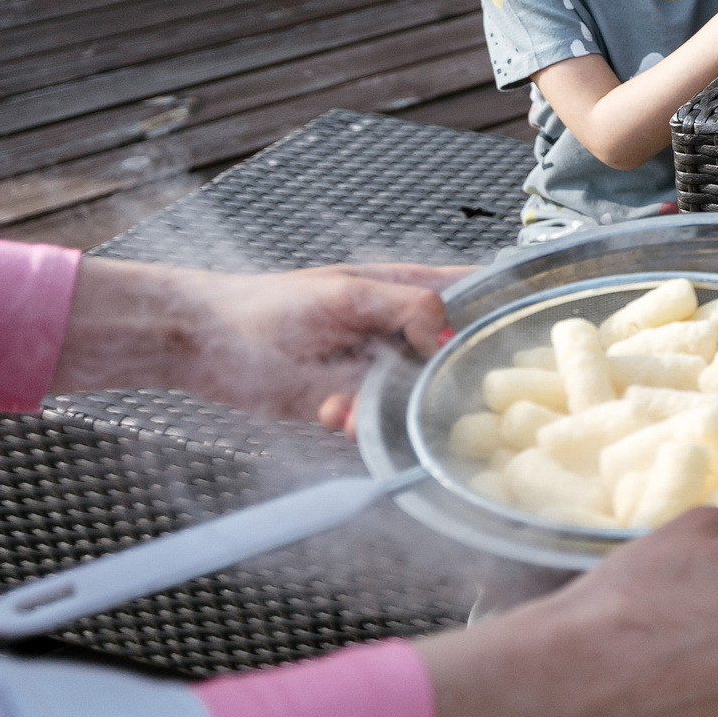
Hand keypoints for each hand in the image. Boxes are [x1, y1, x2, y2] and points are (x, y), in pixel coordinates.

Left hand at [51, 259, 466, 429]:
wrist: (202, 344)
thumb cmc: (267, 306)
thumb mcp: (345, 295)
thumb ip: (406, 307)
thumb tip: (449, 337)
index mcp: (407, 290)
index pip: (474, 294)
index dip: (500, 314)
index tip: (515, 340)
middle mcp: (400, 332)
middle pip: (453, 358)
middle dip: (443, 381)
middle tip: (428, 392)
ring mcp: (378, 372)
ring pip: (416, 399)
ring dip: (393, 410)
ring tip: (350, 406)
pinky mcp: (351, 406)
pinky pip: (377, 425)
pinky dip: (359, 426)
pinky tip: (332, 415)